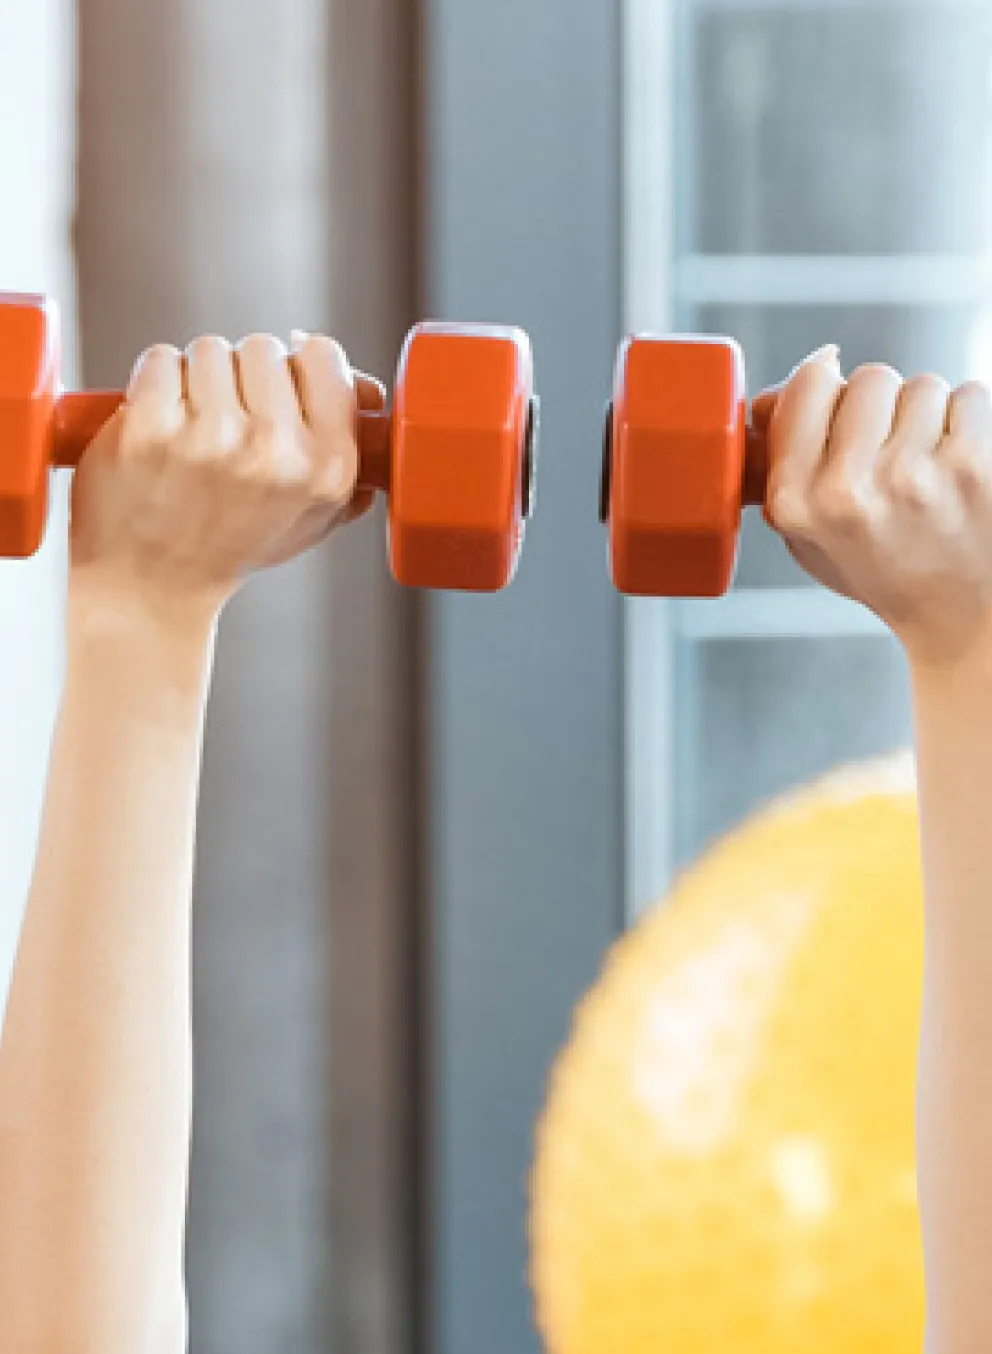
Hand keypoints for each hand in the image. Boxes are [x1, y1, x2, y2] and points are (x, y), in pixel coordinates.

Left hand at [69, 331, 384, 617]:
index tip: (279, 393)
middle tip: (228, 424)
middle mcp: (276, 452)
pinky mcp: (150, 428)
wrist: (152, 584)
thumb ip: (353, 452)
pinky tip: (158, 426)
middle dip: (244, 376)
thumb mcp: (314, 513)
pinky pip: (160, 359)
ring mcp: (211, 439)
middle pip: (265, 347)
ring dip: (197, 379)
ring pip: (211, 349)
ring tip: (191, 430)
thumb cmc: (234, 542)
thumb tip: (368, 392)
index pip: (324, 356)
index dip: (299, 368)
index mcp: (328, 468)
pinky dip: (153, 383)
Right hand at [758, 347, 991, 668]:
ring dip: (927, 415)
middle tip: (890, 454)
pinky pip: (968, 396)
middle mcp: (846, 488)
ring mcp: (911, 475)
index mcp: (797, 500)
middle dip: (882, 405)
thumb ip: (779, 463)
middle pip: (868, 377)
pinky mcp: (971, 466)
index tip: (839, 401)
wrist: (959, 617)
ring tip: (928, 469)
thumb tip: (767, 397)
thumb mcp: (808, 534)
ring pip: (921, 385)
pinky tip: (959, 468)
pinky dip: (969, 423)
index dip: (826, 384)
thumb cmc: (883, 570)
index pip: (808, 384)